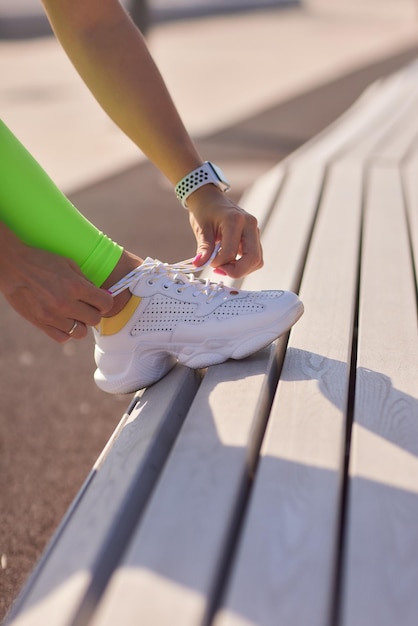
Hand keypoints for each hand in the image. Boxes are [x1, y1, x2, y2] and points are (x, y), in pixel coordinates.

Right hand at [0, 226, 112, 342]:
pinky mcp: (40, 323)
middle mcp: (65, 303)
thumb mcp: (68, 263)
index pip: (105, 303)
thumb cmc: (42, 261)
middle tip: (86, 306)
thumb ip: (86, 281)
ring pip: (80, 332)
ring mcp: (52, 316)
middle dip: (94, 312)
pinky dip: (66, 332)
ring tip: (73, 314)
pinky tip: (62, 321)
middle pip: (95, 320)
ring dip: (80, 324)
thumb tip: (100, 294)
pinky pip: (62, 337)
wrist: (13, 266)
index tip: (100, 300)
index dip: (105, 302)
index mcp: (75, 286)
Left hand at [186, 185, 262, 277]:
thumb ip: (204, 249)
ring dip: (240, 269)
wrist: (210, 198)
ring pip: (256, 260)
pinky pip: (254, 257)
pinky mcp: (254, 237)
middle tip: (220, 271)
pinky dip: (243, 264)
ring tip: (223, 266)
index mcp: (235, 220)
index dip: (219, 263)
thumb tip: (199, 264)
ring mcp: (254, 231)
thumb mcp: (201, 229)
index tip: (208, 262)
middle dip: (236, 271)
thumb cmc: (204, 210)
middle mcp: (250, 225)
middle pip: (252, 258)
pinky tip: (229, 262)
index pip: (230, 252)